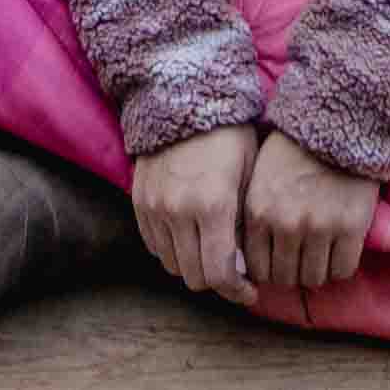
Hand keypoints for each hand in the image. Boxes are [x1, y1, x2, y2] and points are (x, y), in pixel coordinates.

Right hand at [132, 127, 253, 297]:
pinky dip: (172, 250)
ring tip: (212, 255)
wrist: (184, 98)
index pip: (220, 273)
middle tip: (234, 275)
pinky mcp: (139, 202)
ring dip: (193, 267)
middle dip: (217, 282)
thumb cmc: (229, 135)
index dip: (237, 291)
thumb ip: (244, 223)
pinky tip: (190, 238)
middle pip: (194, 276)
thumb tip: (245, 265)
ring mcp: (154, 208)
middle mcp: (179, 211)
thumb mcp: (248, 176)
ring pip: (172, 265)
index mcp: (213, 205)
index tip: (250, 291)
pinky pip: (153, 245)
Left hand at [240, 132, 383, 294]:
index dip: (268, 272)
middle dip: (292, 274)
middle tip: (301, 262)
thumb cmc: (293, 150)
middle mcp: (286, 225)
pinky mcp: (350, 227)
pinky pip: (343, 270)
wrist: (335, 123)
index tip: (278, 264)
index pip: (258, 269)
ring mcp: (319, 228)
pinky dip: (340, 267)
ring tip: (320, 257)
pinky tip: (339, 253)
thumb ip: (252, 218)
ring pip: (314, 278)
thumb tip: (249, 260)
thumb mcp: (257, 180)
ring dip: (316, 272)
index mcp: (258, 213)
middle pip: (286, 278)